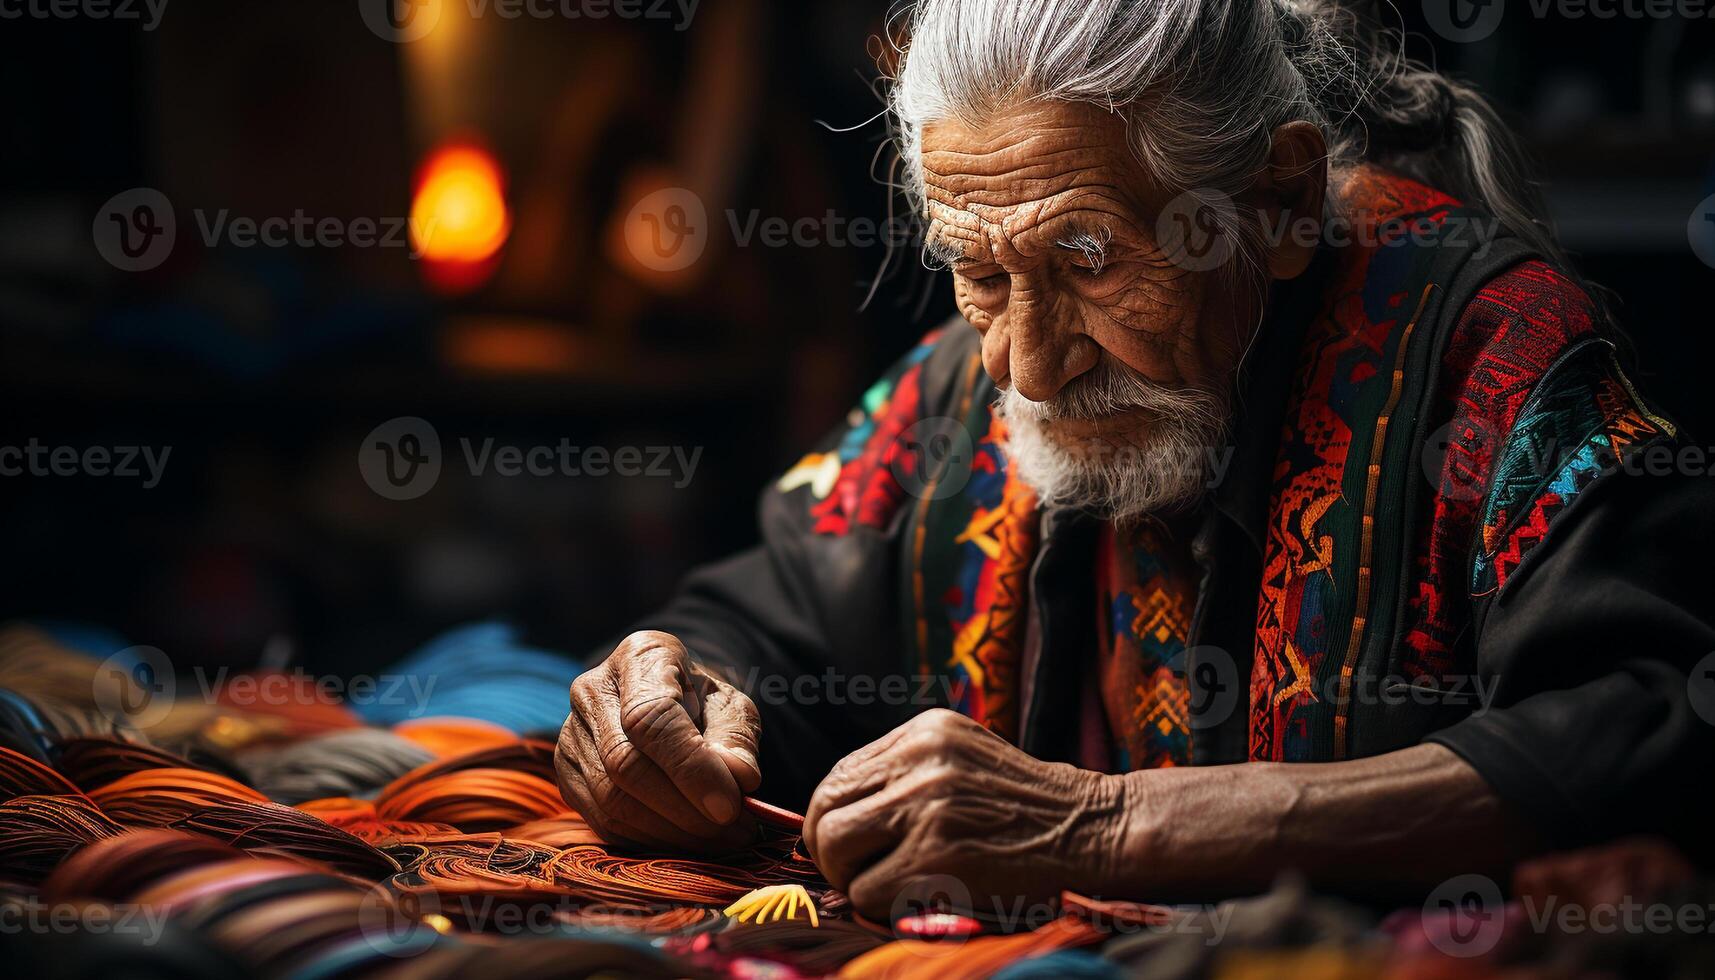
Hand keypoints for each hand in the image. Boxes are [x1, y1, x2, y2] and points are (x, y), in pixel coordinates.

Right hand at [554, 630, 761, 850]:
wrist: (666, 705)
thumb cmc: (702, 703)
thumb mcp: (731, 707)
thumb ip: (737, 739)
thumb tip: (740, 778)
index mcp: (640, 657)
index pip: (651, 717)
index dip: (690, 767)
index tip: (730, 806)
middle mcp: (592, 689)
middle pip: (625, 764)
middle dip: (685, 810)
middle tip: (735, 832)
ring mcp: (570, 733)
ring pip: (610, 799)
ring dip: (671, 833)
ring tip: (719, 840)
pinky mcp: (565, 774)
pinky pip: (602, 821)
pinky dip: (648, 841)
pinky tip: (685, 841)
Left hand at [803, 709, 1127, 919]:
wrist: (1095, 831)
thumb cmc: (1029, 809)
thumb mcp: (967, 760)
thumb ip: (909, 772)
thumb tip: (839, 814)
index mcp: (926, 732)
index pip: (839, 777)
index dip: (832, 820)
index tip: (851, 848)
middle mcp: (922, 759)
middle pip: (825, 810)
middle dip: (830, 852)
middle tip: (856, 875)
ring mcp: (929, 805)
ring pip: (835, 847)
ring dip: (849, 878)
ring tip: (884, 887)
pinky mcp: (939, 854)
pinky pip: (867, 891)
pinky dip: (881, 906)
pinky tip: (917, 901)